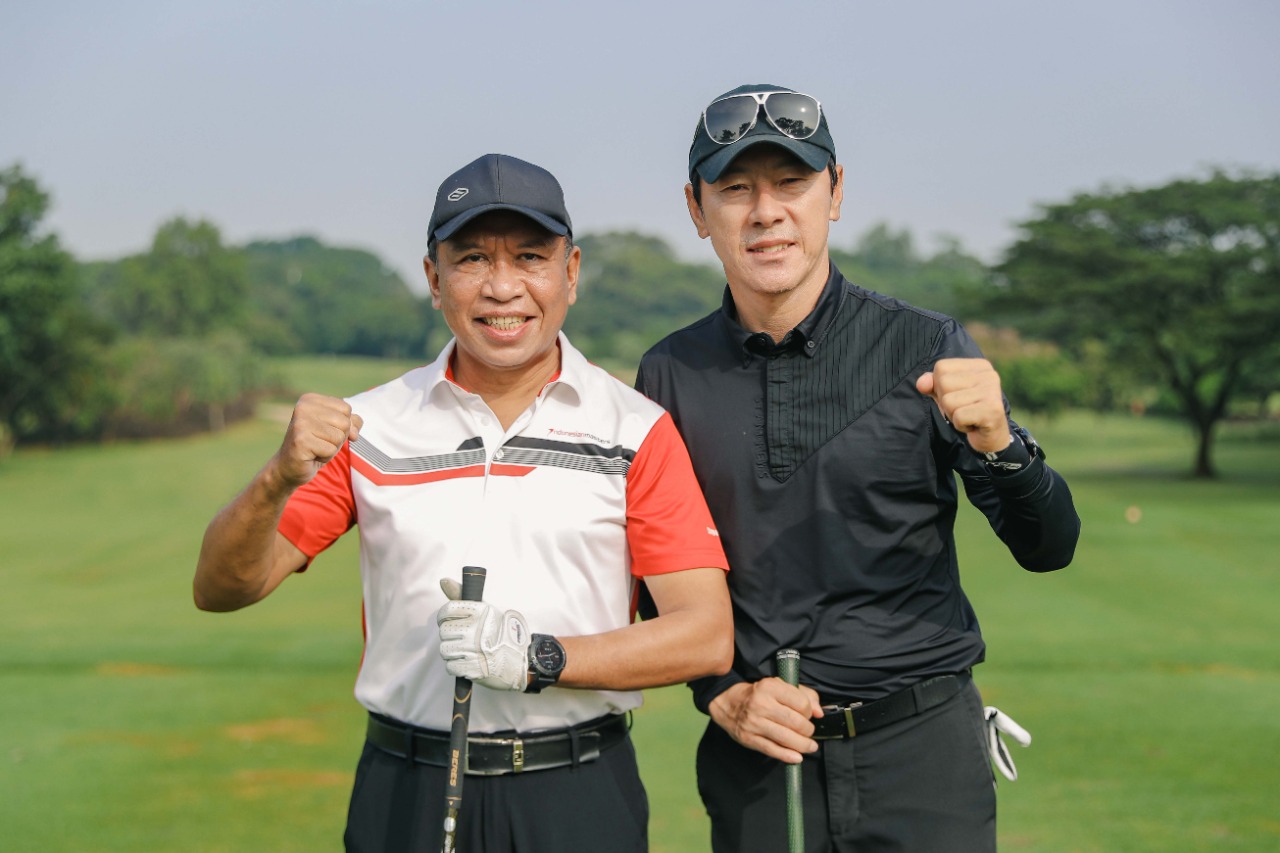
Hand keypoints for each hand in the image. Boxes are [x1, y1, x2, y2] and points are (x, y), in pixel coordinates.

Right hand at [274, 393, 362, 487]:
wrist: (289, 467)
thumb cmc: (315, 445)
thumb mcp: (335, 429)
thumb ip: (351, 422)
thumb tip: (354, 432)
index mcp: (310, 399)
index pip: (346, 409)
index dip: (342, 425)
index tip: (323, 431)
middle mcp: (303, 407)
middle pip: (344, 422)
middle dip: (337, 438)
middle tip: (319, 442)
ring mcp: (300, 423)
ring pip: (339, 436)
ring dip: (331, 448)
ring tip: (315, 448)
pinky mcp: (301, 441)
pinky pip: (331, 449)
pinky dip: (325, 456)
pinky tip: (311, 455)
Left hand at [436, 579, 530, 691]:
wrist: (519, 660)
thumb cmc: (498, 633)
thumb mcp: (485, 610)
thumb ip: (462, 596)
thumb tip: (443, 580)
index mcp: (480, 611)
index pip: (447, 611)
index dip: (444, 617)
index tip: (449, 621)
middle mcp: (476, 628)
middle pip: (444, 632)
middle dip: (450, 637)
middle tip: (463, 639)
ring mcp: (474, 649)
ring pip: (445, 650)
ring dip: (453, 653)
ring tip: (467, 651)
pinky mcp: (472, 668)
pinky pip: (450, 666)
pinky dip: (457, 667)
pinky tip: (468, 663)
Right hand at [708, 679, 822, 763]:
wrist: (727, 702)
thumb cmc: (758, 694)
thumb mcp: (779, 685)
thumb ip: (804, 695)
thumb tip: (819, 712)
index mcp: (770, 687)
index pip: (801, 703)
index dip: (809, 712)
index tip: (806, 715)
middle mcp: (761, 704)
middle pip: (796, 723)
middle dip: (808, 730)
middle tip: (808, 731)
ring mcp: (754, 723)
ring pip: (787, 738)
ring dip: (803, 745)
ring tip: (810, 746)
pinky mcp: (749, 738)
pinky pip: (773, 750)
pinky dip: (788, 756)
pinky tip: (797, 757)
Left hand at [915, 358, 1011, 455]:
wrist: (990, 438)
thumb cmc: (967, 412)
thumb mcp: (946, 395)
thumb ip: (931, 385)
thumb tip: (921, 383)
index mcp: (979, 366)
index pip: (941, 368)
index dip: (940, 387)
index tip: (958, 397)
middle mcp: (989, 375)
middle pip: (943, 383)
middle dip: (946, 402)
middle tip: (964, 409)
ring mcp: (992, 391)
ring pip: (948, 402)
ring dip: (953, 415)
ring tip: (969, 417)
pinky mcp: (993, 410)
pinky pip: (958, 416)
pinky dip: (960, 425)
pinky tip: (974, 425)